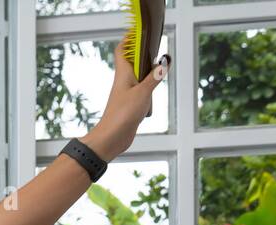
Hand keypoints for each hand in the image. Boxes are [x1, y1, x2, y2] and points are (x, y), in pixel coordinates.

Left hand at [84, 38, 170, 161]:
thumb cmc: (122, 115)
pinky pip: (140, 91)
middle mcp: (123, 82)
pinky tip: (154, 91)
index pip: (122, 51)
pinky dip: (148, 88)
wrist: (111, 139)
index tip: (141, 34)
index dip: (129, 40)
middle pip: (132, 62)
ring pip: (138, 77)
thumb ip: (155, 76)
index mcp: (123, 74)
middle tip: (157, 52)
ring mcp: (126, 94)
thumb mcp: (143, 92)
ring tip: (159, 70)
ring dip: (148, 73)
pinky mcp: (130, 105)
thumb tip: (164, 61)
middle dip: (144, 55)